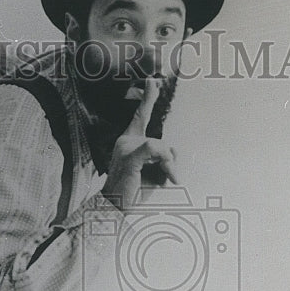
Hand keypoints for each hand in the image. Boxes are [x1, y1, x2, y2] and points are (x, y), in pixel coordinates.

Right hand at [101, 77, 180, 211]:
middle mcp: (125, 141)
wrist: (116, 209)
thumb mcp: (155, 173)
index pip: (140, 116)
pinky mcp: (130, 156)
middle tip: (173, 178)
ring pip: (160, 146)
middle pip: (159, 139)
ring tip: (168, 182)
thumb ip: (165, 158)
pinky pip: (154, 148)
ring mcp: (125, 147)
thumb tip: (174, 149)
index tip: (152, 81)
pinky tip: (169, 176)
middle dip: (169, 160)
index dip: (147, 98)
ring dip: (169, 165)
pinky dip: (166, 161)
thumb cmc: (133, 193)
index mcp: (128, 142)